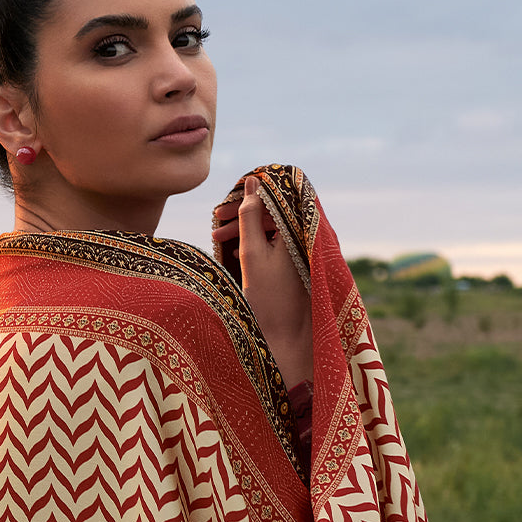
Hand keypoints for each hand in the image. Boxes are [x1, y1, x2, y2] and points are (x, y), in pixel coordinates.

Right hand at [213, 175, 312, 389]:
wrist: (286, 338)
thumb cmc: (268, 298)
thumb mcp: (252, 253)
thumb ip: (250, 216)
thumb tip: (252, 182)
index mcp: (299, 229)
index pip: (276, 195)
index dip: (247, 195)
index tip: (221, 207)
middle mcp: (306, 236)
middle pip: (273, 210)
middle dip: (243, 214)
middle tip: (215, 224)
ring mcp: (303, 251)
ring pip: (272, 227)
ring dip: (246, 229)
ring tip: (218, 241)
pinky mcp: (298, 265)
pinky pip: (276, 242)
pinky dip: (256, 242)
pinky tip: (235, 252)